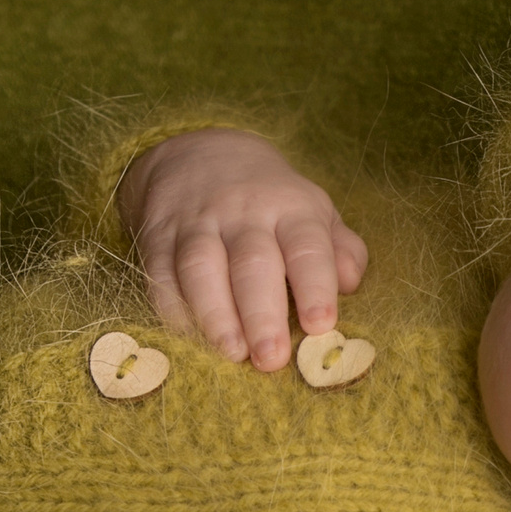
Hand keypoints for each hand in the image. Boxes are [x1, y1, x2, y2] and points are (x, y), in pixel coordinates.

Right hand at [117, 130, 368, 370]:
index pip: (306, 246)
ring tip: (232, 353)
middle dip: (261, 314)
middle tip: (271, 359)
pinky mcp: (159, 236)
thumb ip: (340, 250)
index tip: (320, 325)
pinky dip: (172, 307)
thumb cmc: (271, 200)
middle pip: (252, 263)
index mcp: (291, 209)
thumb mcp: (313, 211)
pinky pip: (161, 273)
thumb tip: (351, 284)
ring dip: (216, 314)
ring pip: (202, 267)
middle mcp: (243, 213)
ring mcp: (197, 223)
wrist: (200, 152)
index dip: (315, 286)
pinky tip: (189, 336)